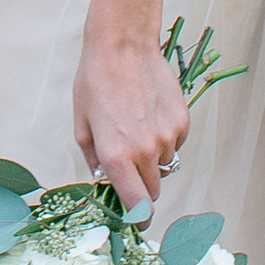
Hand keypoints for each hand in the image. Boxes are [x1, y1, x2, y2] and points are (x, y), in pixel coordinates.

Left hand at [73, 27, 188, 217]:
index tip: (135, 220)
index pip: (137, 207)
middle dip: (141, 185)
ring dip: (152, 159)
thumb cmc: (96, 81)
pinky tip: (149, 115)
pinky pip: (175, 145)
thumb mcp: (82, 123)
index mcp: (116, 156)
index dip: (137, 219)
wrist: (123, 44)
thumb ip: (93, 160)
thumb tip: (104, 181)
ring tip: (136, 128)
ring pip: (165, 166)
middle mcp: (145, 151)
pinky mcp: (182, 123)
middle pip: (153, 191)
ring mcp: (167, 137)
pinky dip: (164, 139)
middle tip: (128, 163)